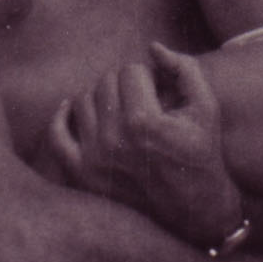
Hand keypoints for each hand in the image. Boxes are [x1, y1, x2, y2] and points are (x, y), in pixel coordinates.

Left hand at [45, 43, 242, 247]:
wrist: (196, 214)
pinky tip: (72, 109)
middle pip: (105, 82)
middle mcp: (114, 140)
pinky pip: (56, 136)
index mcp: (144, 121)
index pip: (130, 71)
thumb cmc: (203, 156)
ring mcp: (93, 159)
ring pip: (82, 101)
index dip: (148, 76)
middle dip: (125, 84)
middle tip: (141, 100)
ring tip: (121, 110)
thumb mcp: (206, 108)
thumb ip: (184, 68)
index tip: (159, 91)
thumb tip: (153, 47)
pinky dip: (61, 117)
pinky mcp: (81, 175)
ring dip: (100, 98)